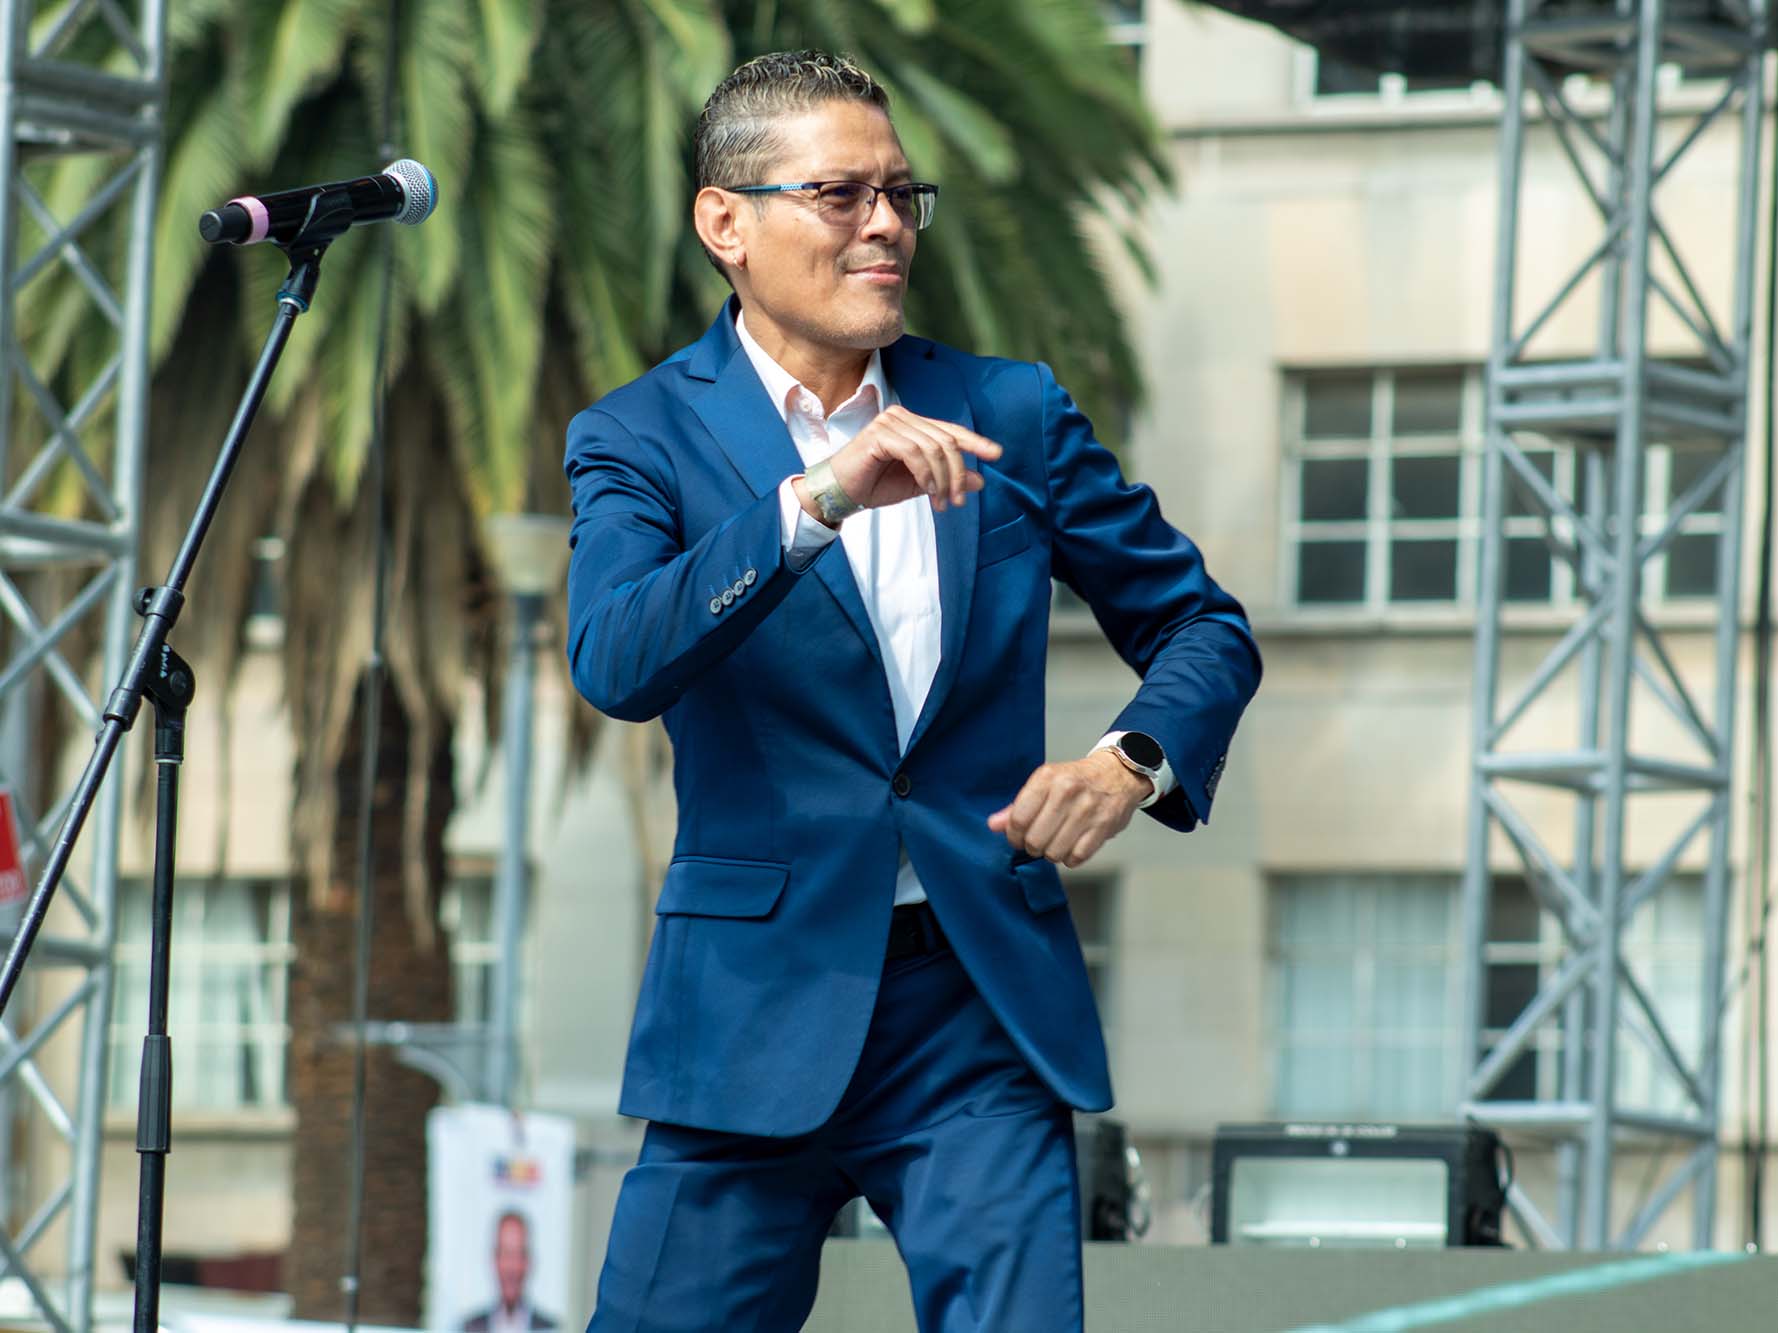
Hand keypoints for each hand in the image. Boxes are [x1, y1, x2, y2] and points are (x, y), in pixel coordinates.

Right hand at [793, 406, 1003, 520]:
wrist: (842, 493)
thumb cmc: (875, 485)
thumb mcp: (920, 484)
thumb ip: (947, 479)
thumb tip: (980, 479)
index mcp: (913, 424)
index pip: (950, 430)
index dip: (975, 441)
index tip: (997, 454)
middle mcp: (902, 417)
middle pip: (946, 440)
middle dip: (957, 473)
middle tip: (958, 501)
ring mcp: (890, 422)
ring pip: (934, 448)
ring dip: (942, 479)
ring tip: (941, 502)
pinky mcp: (879, 434)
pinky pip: (914, 453)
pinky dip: (926, 474)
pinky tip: (927, 491)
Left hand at [987, 751, 1151, 868]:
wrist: (1117, 774)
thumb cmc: (1077, 780)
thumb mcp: (1044, 783)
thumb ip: (1017, 806)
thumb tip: (994, 825)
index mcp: (1047, 778)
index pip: (1018, 819)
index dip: (1013, 835)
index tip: (1017, 837)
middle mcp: (1067, 792)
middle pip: (1034, 840)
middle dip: (1032, 846)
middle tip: (1038, 840)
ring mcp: (1087, 811)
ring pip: (1054, 853)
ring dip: (1051, 853)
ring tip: (1056, 841)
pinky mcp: (1103, 827)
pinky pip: (1076, 858)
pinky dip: (1070, 858)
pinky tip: (1071, 845)